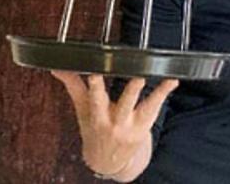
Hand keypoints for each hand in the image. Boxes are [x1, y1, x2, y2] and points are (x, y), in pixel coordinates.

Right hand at [51, 71, 177, 176]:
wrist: (108, 161)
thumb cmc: (95, 129)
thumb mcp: (82, 110)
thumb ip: (73, 86)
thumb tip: (57, 68)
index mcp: (98, 116)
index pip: (94, 99)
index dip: (95, 87)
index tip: (95, 73)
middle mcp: (116, 122)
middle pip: (124, 105)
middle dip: (130, 92)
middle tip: (138, 77)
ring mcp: (133, 125)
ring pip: (145, 108)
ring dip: (156, 94)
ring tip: (167, 79)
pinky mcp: (146, 125)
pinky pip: (156, 108)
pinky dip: (164, 93)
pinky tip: (172, 81)